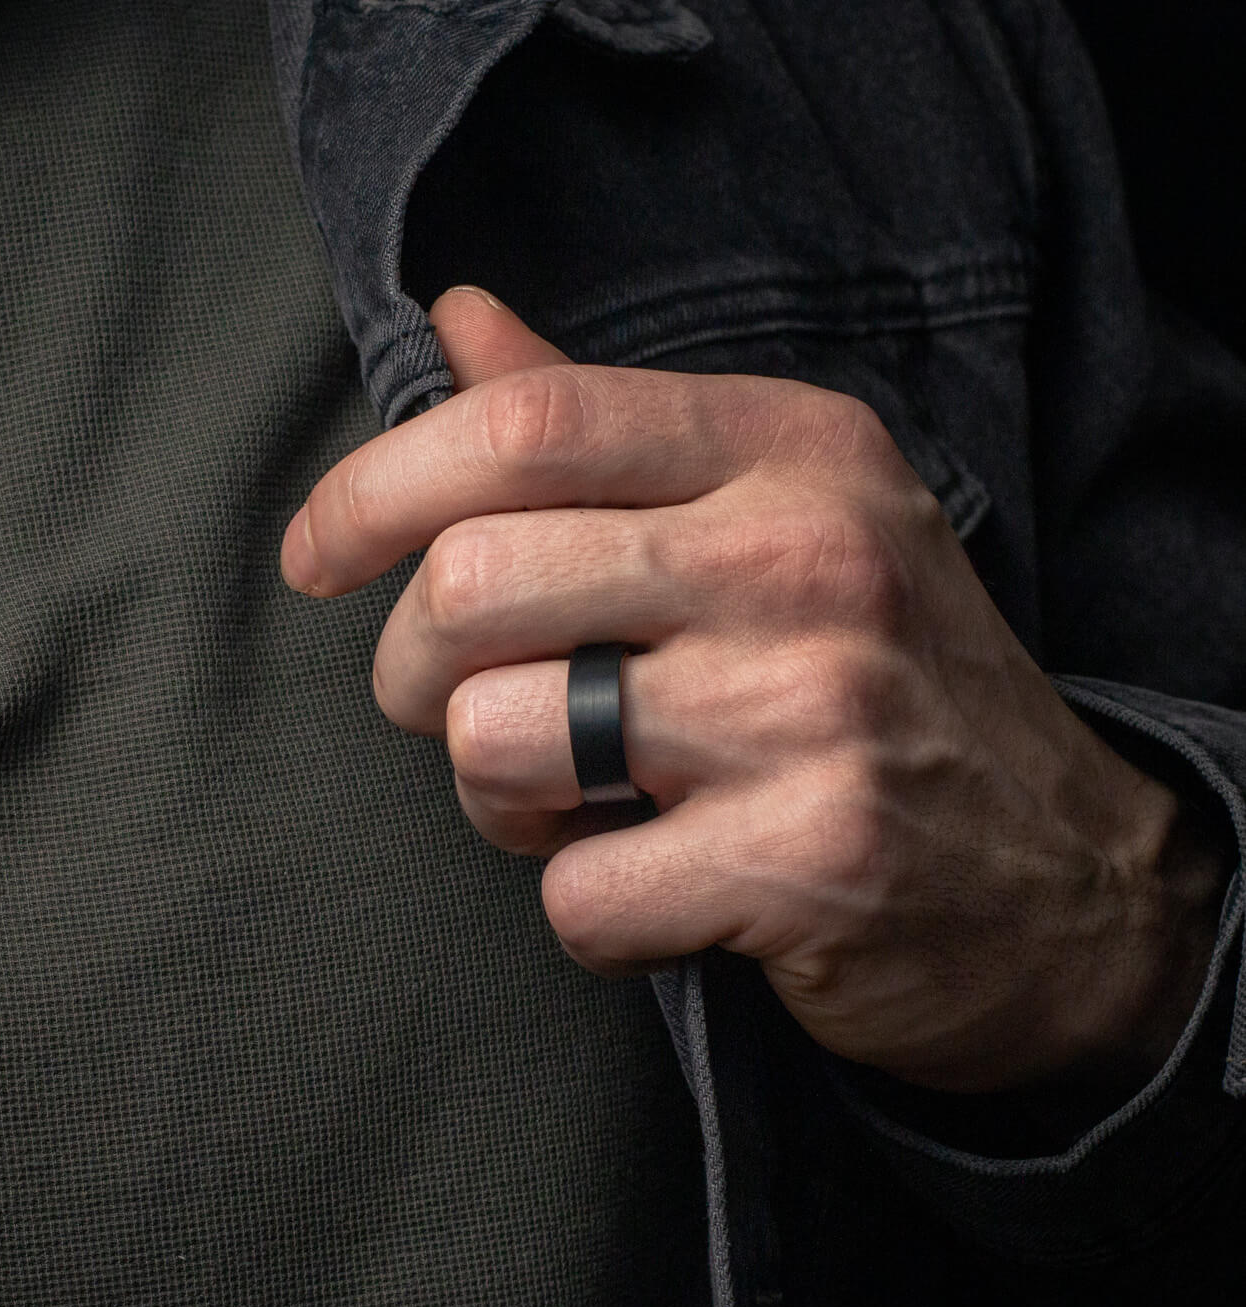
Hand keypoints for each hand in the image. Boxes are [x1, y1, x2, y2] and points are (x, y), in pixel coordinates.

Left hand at [280, 287, 1228, 1093]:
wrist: (1067, 882)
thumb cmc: (884, 690)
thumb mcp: (778, 518)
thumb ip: (606, 428)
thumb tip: (459, 322)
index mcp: (787, 452)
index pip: (522, 426)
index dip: (373, 491)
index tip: (316, 557)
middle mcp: (803, 558)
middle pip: (470, 587)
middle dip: (412, 674)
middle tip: (462, 710)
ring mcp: (811, 710)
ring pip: (496, 744)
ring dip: (494, 799)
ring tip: (572, 803)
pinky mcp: (810, 860)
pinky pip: (573, 895)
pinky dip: (581, 907)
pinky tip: (655, 886)